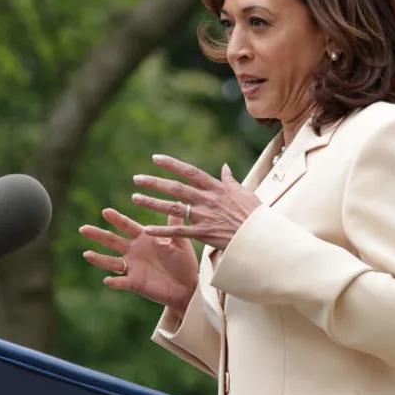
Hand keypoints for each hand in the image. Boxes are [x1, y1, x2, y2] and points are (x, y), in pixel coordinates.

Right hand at [79, 207, 198, 309]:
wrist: (188, 287)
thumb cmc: (184, 263)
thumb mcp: (180, 243)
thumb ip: (174, 226)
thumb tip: (177, 203)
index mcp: (144, 239)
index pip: (127, 227)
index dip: (117, 219)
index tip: (105, 211)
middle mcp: (135, 251)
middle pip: (113, 241)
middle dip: (98, 235)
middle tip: (83, 228)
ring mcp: (133, 267)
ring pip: (111, 262)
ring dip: (99, 258)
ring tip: (87, 254)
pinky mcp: (135, 283)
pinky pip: (122, 282)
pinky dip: (115, 282)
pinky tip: (108, 280)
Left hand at [131, 154, 260, 250]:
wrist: (259, 236)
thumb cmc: (255, 214)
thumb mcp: (244, 192)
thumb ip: (230, 180)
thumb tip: (224, 167)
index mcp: (216, 188)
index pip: (190, 171)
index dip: (172, 164)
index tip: (155, 158)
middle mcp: (207, 199)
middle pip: (176, 188)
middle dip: (155, 182)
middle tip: (137, 178)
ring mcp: (204, 216)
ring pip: (173, 208)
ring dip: (152, 203)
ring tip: (135, 198)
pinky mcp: (203, 233)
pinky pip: (179, 231)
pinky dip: (162, 230)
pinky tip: (147, 229)